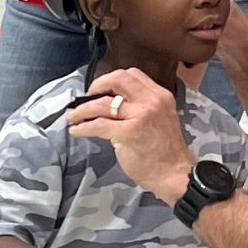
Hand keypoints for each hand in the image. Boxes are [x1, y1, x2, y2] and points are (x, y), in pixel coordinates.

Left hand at [66, 67, 196, 202]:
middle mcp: (150, 101)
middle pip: (117, 80)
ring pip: (102, 103)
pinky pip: (98, 125)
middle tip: (87, 96)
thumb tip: (115, 103)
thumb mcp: (161, 118)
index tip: (102, 88)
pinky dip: (83, 127)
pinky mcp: (127, 133)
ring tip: (73, 116)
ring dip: (83, 109)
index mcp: (159, 95)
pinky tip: (76, 130)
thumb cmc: (166, 151)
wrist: (174, 173)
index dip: (112, 79)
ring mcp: (139, 116)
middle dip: (96, 85)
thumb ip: (143, 107)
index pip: (132, 74)